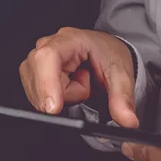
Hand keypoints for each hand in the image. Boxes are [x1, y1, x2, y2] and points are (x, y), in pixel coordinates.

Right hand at [19, 27, 138, 127]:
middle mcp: (47, 45)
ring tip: (77, 82)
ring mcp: (36, 59)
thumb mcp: (121, 75)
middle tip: (85, 82)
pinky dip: (54, 99)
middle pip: (40, 81)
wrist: (104, 51)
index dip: (46, 84)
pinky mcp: (32, 73)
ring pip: (38, 94)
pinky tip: (67, 86)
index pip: (46, 58)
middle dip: (63, 95)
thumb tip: (127, 121)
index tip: (54, 108)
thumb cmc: (108, 55)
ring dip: (60, 98)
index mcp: (69, 39)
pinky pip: (37, 97)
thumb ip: (122, 98)